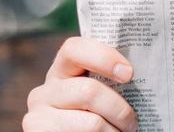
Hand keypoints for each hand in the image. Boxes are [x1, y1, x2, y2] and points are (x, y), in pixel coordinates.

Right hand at [23, 37, 137, 131]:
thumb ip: (106, 82)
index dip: (103, 57)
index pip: (74, 49)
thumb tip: (135, 75)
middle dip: (120, 110)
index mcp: (61, 73)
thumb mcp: (98, 97)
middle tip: (132, 122)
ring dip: (114, 131)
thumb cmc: (93, 118)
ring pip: (92, 123)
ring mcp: (38, 115)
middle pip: (89, 91)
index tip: (128, 74)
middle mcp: (44, 91)